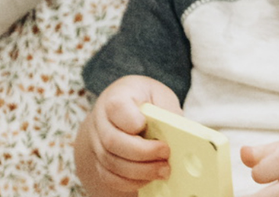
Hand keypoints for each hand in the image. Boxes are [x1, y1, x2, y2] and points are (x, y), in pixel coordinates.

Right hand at [75, 76, 181, 196]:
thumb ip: (168, 111)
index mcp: (117, 96)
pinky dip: (131, 182)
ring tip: (163, 170)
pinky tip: (148, 178)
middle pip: (112, 141)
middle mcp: (101, 119)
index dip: (133, 121)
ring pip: (110, 163)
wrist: (122, 109)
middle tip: (166, 155)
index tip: (149, 127)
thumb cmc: (146, 100)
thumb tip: (182, 132)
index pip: (117, 107)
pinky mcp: (99, 161)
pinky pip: (109, 177)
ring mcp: (96, 142)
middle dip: (143, 153)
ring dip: (140, 171)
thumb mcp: (160, 96)